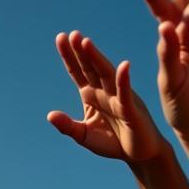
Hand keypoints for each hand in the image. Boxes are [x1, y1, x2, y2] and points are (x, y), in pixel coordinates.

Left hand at [48, 31, 166, 163]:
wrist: (138, 154)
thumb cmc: (113, 143)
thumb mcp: (84, 136)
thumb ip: (67, 126)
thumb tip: (50, 115)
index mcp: (91, 95)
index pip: (78, 72)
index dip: (69, 56)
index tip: (60, 37)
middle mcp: (104, 91)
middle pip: (90, 67)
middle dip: (80, 52)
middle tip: (70, 34)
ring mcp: (118, 97)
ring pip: (105, 74)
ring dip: (96, 58)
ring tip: (86, 43)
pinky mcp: (130, 109)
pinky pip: (126, 93)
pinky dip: (124, 80)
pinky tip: (124, 66)